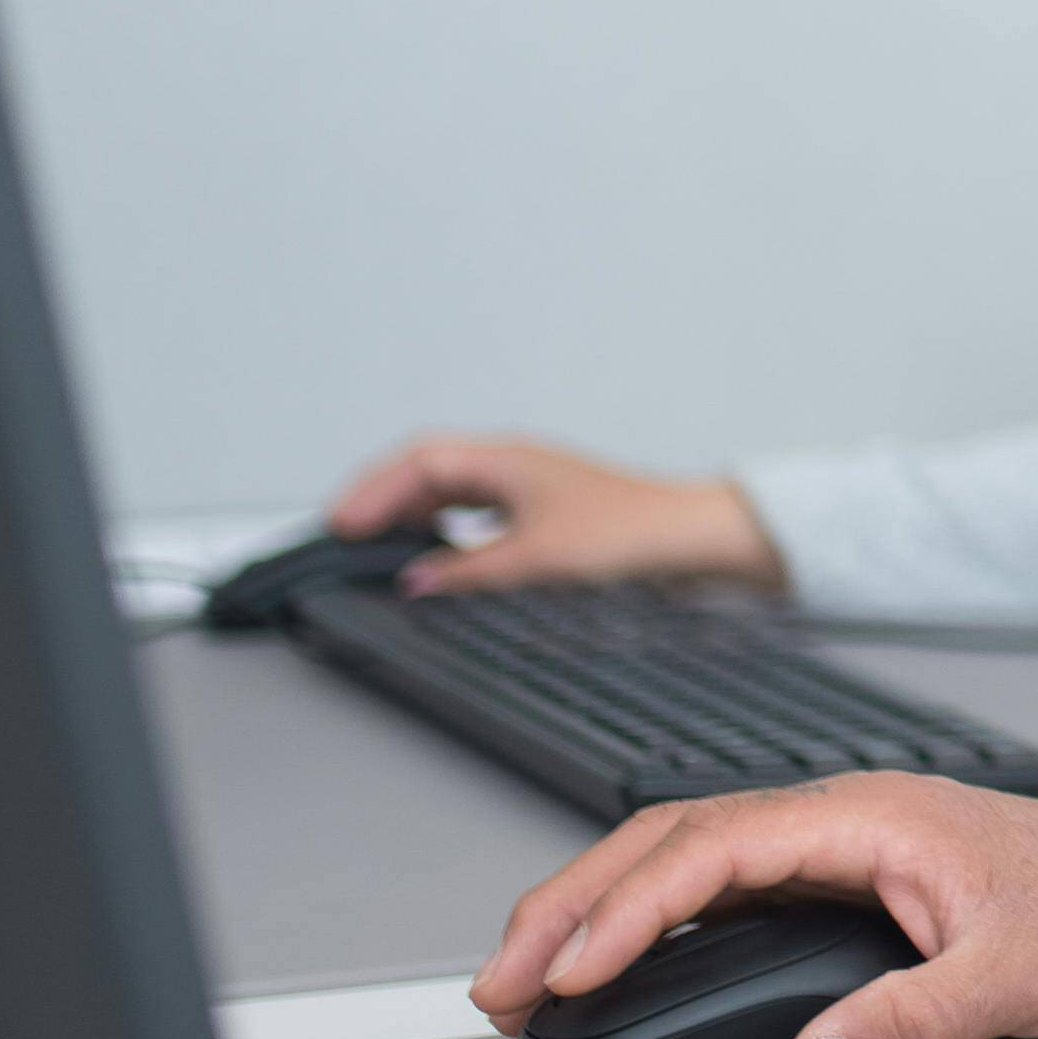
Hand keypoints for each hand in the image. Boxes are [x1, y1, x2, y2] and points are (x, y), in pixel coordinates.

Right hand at [326, 432, 778, 593]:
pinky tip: (440, 555)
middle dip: (383, 499)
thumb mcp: (538, 557)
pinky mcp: (546, 512)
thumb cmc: (632, 533)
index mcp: (507, 458)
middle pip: (429, 470)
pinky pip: (478, 511)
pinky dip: (447, 530)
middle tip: (346, 536)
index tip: (342, 524)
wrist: (695, 540)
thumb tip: (418, 580)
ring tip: (380, 546)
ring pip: (453, 490)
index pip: (419, 461)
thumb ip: (471, 570)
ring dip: (413, 513)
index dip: (374, 491)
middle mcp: (515, 464)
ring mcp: (531, 486)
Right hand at [466, 773, 1037, 1038]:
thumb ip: (907, 1022)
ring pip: (685, 860)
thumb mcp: (1015, 977)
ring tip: (527, 978)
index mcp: (867, 817)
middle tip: (498, 984)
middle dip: (571, 907)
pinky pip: (722, 887)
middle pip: (668, 842)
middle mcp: (840, 819)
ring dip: (599, 913)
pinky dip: (653, 921)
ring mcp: (838, 846)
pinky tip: (615, 964)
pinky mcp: (844, 880)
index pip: (709, 849)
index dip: (624, 909)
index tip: (566, 970)